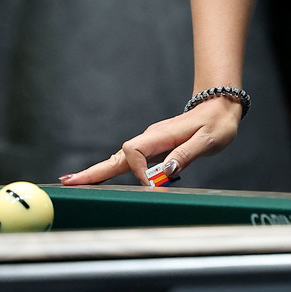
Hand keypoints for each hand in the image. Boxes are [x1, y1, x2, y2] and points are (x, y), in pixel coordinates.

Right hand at [58, 97, 243, 186]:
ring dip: (99, 171)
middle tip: (68, 183)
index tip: (152, 185)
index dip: (138, 171)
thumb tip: (165, 172)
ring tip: (75, 182)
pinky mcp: (155, 147)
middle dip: (94, 171)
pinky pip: (131, 160)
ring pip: (121, 158)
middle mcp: (152, 137)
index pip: (135, 153)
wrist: (221, 106)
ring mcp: (152, 142)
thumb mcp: (208, 139)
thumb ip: (186, 155)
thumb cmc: (217, 122)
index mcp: (161, 134)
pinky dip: (113, 169)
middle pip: (118, 156)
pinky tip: (100, 177)